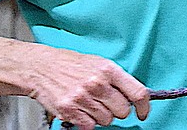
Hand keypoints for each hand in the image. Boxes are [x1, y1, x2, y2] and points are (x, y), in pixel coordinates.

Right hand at [25, 47, 150, 129]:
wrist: (42, 67)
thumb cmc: (70, 64)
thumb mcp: (98, 63)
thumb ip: (116, 79)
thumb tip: (134, 96)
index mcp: (108, 69)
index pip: (137, 92)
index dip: (144, 106)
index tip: (143, 112)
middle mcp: (97, 83)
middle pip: (123, 111)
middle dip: (117, 110)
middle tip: (107, 103)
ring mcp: (83, 97)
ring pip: (106, 120)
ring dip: (101, 116)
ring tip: (90, 103)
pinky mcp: (70, 110)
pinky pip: (89, 126)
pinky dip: (87, 122)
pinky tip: (81, 110)